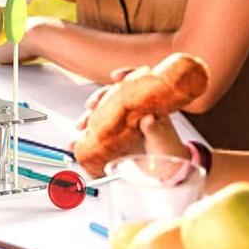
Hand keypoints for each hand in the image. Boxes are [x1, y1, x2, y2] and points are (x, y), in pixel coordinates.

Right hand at [73, 68, 187, 161]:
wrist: (166, 171)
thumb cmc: (169, 151)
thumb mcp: (163, 140)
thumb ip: (155, 129)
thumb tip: (148, 119)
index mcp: (149, 105)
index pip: (137, 83)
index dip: (126, 76)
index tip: (115, 77)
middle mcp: (134, 110)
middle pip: (114, 96)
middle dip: (100, 98)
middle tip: (91, 104)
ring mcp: (123, 122)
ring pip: (103, 111)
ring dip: (90, 115)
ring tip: (81, 124)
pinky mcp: (115, 135)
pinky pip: (99, 130)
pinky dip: (88, 133)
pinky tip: (79, 137)